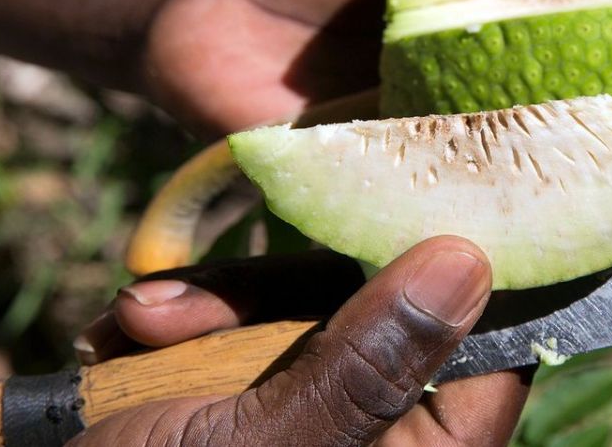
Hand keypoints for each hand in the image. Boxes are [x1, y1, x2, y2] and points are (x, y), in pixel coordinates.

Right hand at [70, 237, 525, 445]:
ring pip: (305, 309)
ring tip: (137, 324)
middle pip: (383, 317)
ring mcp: (311, 403)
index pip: (489, 362)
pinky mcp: (253, 381)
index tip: (454, 189)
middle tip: (189, 306)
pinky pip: (246, 322)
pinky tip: (121, 334)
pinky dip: (182, 324)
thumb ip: (368, 361)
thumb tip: (468, 262)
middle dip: (280, 298)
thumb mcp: (266, 443)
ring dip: (214, 310)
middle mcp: (372, 429)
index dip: (477, 278)